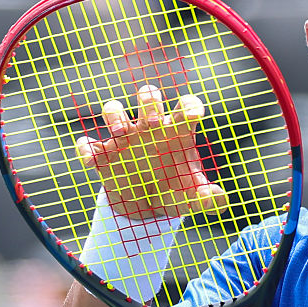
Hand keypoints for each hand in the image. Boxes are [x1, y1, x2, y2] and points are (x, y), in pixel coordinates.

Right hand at [75, 85, 227, 218]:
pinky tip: (91, 160)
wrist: (146, 209)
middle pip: (148, 97)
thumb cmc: (174, 192)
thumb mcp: (192, 198)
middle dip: (148, 103)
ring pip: (113, 109)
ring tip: (120, 133)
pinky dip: (86, 149)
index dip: (190, 105)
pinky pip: (88, 145)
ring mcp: (124, 139)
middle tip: (151, 123)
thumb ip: (208, 199)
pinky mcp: (103, 156)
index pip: (185, 106)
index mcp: (176, 132)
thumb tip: (222, 200)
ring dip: (114, 115)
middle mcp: (149, 128)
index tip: (195, 115)